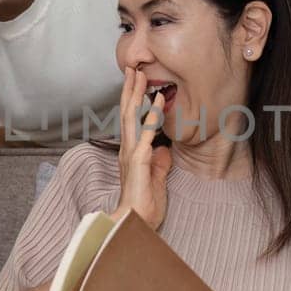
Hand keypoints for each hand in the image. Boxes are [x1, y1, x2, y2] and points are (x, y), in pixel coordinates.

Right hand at [115, 67, 172, 230]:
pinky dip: (152, 114)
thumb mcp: (156, 179)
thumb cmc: (145, 204)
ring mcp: (131, 153)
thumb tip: (165, 149)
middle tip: (133, 68)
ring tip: (140, 74)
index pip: (130, 120)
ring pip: (131, 116)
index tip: (136, 82)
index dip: (132, 100)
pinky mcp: (139, 159)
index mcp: (130, 153)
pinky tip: (157, 99)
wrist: (136, 222)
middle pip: (126, 112)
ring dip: (136, 94)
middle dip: (130, 89)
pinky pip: (146, 132)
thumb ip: (159, 162)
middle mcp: (127, 149)